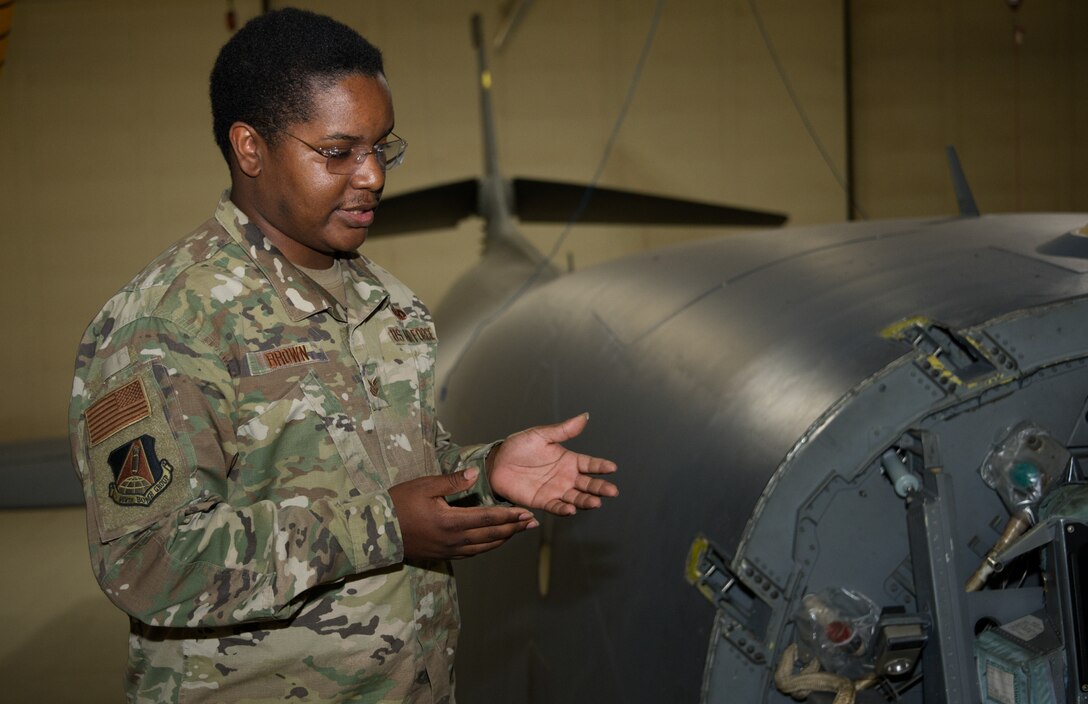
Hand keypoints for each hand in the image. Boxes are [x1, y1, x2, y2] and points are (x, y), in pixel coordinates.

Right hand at [389, 469, 537, 559]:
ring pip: (484, 547)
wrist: (377, 531)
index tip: (526, 512)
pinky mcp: (443, 554)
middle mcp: (454, 539)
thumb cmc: (399, 503)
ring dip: (504, 540)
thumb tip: (475, 473)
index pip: (488, 519)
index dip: (509, 516)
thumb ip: (452, 481)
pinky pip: (472, 553)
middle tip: (532, 523)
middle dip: (514, 529)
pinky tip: (494, 542)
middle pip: (491, 536)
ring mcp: (449, 550)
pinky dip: (488, 547)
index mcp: (451, 521)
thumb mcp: (424, 485)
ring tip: (518, 532)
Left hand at [488, 413, 617, 515]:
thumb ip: (564, 430)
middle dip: (600, 488)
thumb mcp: (542, 435)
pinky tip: (571, 509)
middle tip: (612, 491)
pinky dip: (564, 509)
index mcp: (569, 460)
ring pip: (576, 498)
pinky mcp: (543, 501)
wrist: (497, 462)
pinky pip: (556, 506)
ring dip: (586, 501)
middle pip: (588, 484)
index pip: (590, 464)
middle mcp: (566, 477)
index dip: (601, 466)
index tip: (612, 468)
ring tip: (595, 502)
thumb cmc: (519, 446)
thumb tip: (584, 416)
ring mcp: (556, 490)